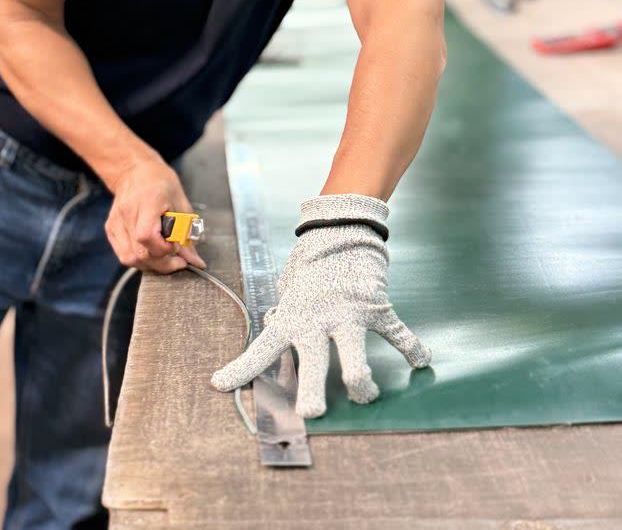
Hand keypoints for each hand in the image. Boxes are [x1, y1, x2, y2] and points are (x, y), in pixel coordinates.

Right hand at [105, 154, 206, 273]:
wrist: (135, 171)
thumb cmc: (160, 182)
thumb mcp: (181, 203)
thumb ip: (186, 233)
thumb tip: (195, 261)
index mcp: (147, 201)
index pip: (147, 236)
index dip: (165, 249)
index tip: (177, 247)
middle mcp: (128, 213)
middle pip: (139, 253)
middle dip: (162, 264)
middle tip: (178, 261)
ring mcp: (116, 222)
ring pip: (130, 258)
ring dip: (150, 265)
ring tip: (165, 257)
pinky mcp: (110, 228)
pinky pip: (123, 254)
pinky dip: (139, 260)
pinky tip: (151, 252)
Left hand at [211, 194, 430, 416]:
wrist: (341, 228)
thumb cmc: (312, 264)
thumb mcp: (291, 288)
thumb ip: (286, 311)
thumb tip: (275, 324)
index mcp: (291, 317)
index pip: (262, 347)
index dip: (240, 368)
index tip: (220, 384)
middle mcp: (318, 321)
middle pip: (313, 365)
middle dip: (311, 393)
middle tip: (310, 413)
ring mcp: (348, 316)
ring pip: (355, 359)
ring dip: (361, 384)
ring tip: (364, 394)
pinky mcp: (376, 308)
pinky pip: (397, 333)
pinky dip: (412, 348)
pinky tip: (421, 360)